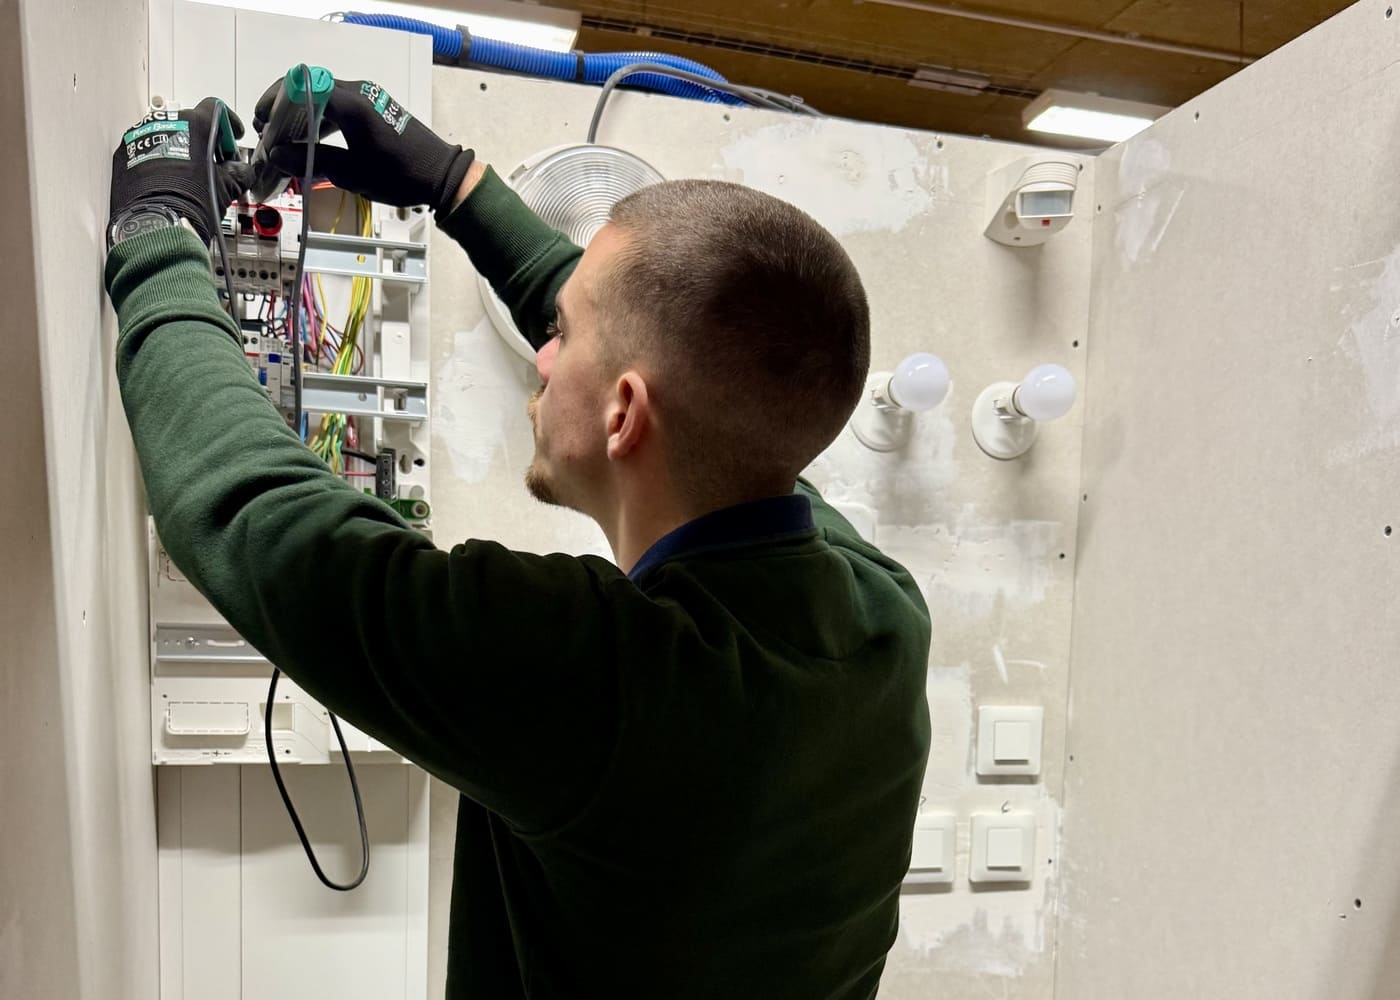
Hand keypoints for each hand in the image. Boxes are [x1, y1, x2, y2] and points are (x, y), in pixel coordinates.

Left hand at [108, 97, 250, 244]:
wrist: (156, 224)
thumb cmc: (191, 203)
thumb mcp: (228, 188)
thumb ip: (239, 172)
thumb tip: (241, 170)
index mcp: (195, 124)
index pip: (215, 109)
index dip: (229, 123)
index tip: (232, 137)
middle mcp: (166, 123)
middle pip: (191, 122)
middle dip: (205, 140)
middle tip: (214, 162)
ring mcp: (141, 136)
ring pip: (167, 136)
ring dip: (181, 149)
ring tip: (189, 174)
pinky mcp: (125, 153)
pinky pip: (147, 149)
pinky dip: (160, 160)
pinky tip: (168, 180)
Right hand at [254, 76, 472, 214]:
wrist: (442, 175)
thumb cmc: (401, 175)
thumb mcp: (352, 173)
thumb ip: (312, 161)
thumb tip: (278, 155)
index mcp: (351, 103)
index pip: (301, 86)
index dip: (276, 101)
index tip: (263, 121)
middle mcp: (358, 92)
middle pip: (310, 87)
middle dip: (284, 108)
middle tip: (269, 132)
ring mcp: (368, 98)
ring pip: (323, 96)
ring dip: (302, 114)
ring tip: (286, 139)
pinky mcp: (374, 108)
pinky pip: (339, 105)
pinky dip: (321, 118)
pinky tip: (311, 140)